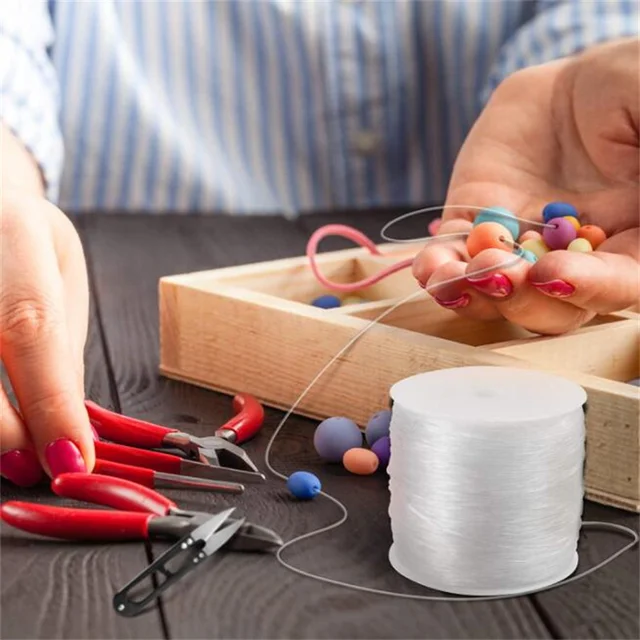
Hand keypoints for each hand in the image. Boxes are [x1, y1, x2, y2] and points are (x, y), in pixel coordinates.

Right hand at [1, 190, 93, 485]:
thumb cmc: (19, 242)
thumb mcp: (60, 277)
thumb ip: (58, 350)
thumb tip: (64, 430)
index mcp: (13, 233)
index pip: (29, 328)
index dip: (50, 405)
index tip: (72, 462)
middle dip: (3, 432)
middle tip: (32, 459)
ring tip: (7, 439)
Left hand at [413, 38, 638, 334]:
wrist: (574, 84)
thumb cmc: (631, 92)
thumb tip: (636, 206)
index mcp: (634, 241)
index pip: (619, 285)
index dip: (589, 289)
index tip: (554, 273)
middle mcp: (577, 259)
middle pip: (553, 308)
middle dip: (522, 300)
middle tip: (498, 273)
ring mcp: (522, 247)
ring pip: (498, 296)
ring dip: (474, 295)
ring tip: (455, 277)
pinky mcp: (477, 226)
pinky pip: (454, 259)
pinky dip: (439, 269)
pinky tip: (430, 269)